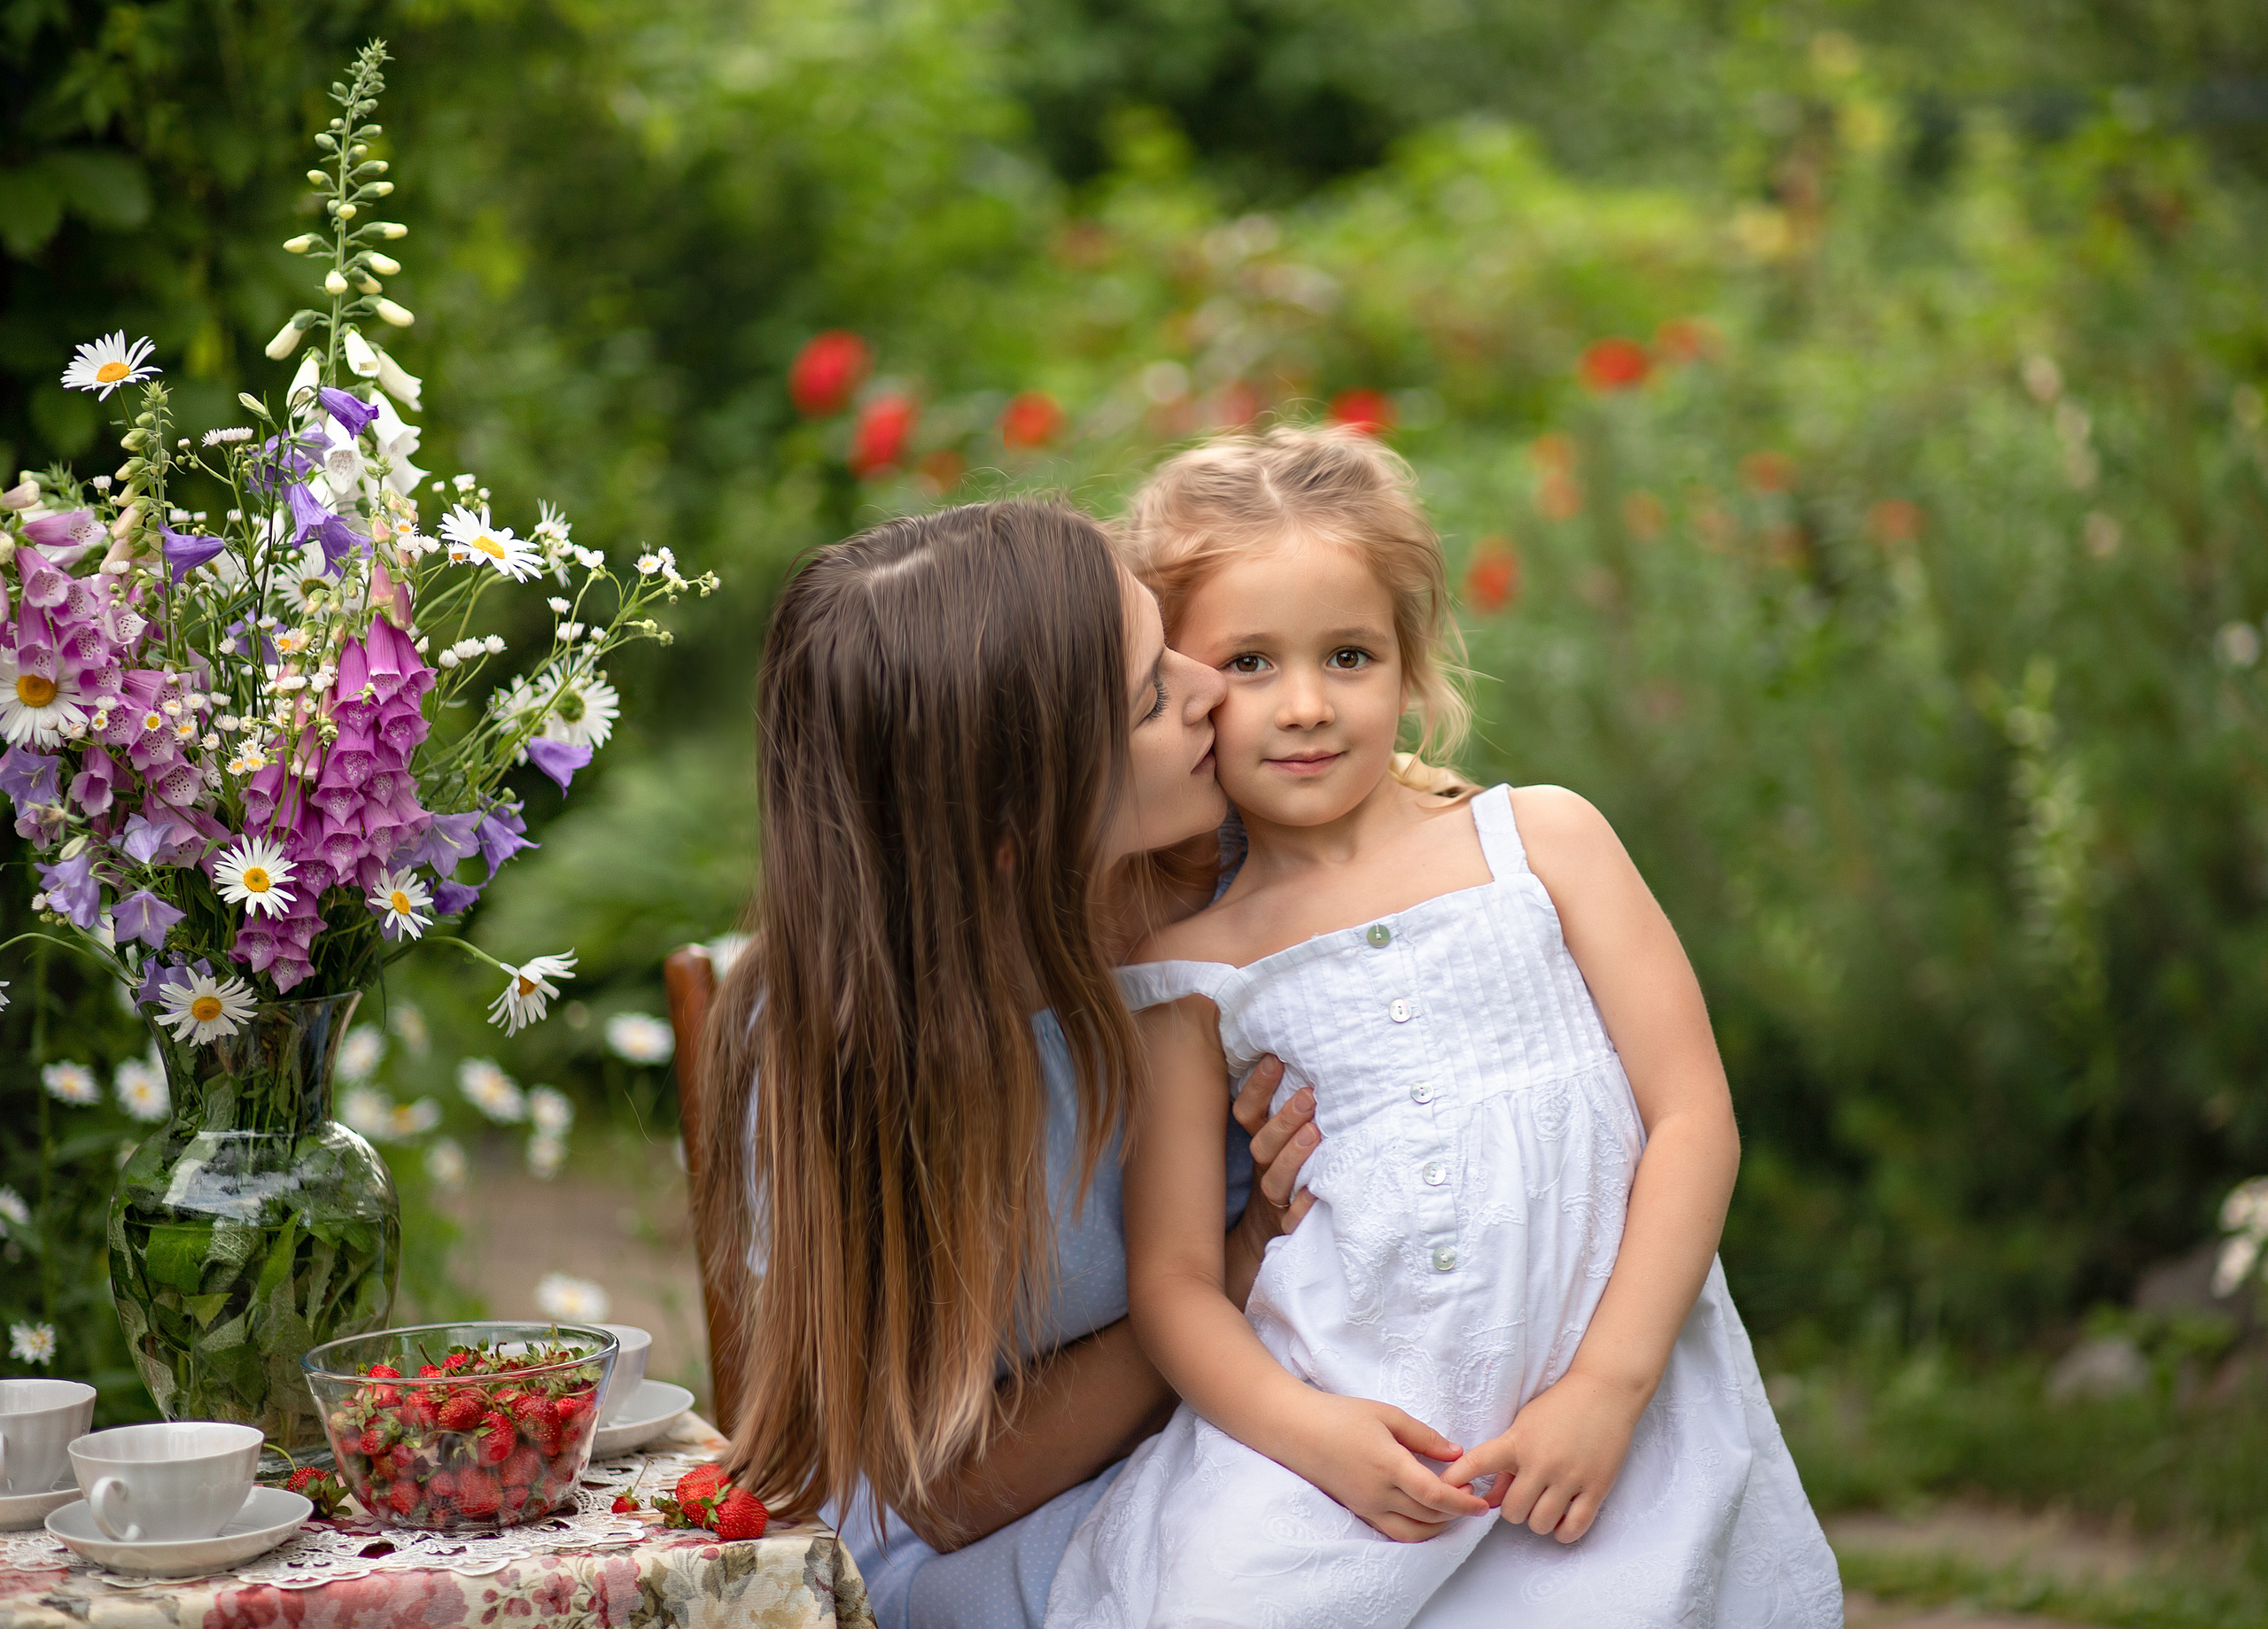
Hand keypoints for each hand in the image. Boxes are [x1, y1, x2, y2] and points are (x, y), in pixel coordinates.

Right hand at [1223, 1058, 1319, 1310]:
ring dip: (1294, 1155)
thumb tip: (1296, 1064)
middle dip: (1284, 1119)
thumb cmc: (1283, 1177)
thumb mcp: (1279, 1144)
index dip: (1258, 1088)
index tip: (1275, 1060)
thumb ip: (1284, 1111)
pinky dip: (1304, 1206)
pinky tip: (1317, 1192)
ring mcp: (1275, 1200)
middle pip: (1264, 1145)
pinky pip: (1293, 1220)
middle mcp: (1264, 1170)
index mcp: (1260, 1146)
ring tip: (1315, 1133)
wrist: (1266, 1238)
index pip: (1249, 1114)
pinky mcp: (1289, 1228)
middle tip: (1309, 1094)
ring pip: (1276, 1179)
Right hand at [1269, 1392, 1488, 1542]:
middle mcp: (1378, 1493)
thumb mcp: (1386, 1414)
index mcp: (1388, 1465)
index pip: (1434, 1495)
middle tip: (1471, 1497)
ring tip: (1451, 1508)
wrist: (1296, 1430)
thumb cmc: (1341, 1415)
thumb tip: (1455, 1453)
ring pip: (1412, 1531)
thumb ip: (1423, 1436)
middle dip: (1456, 1512)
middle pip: (1428, 1516)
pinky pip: (1394, 1530)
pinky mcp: (1359, 1511)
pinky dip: (1416, 1530)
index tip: (1482, 1503)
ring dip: (1438, 1525)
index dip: (1462, 1503)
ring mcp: (1367, 1506)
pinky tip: (1425, 1514)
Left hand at [1442, 1370, 1645, 1542]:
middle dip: (1514, 1510)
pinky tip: (1563, 1521)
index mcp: (1517, 1442)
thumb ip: (1506, 1461)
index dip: (1456, 1480)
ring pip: (1541, 1523)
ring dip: (1539, 1521)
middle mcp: (1541, 1462)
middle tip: (1523, 1499)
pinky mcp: (1597, 1487)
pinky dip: (1564, 1532)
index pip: (1477, 1463)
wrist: (1605, 1391)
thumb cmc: (1559, 1406)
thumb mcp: (1524, 1425)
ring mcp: (1570, 1477)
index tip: (1445, 1490)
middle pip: (1513, 1511)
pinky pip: (1574, 1527)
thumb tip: (1490, 1498)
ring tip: (1545, 1507)